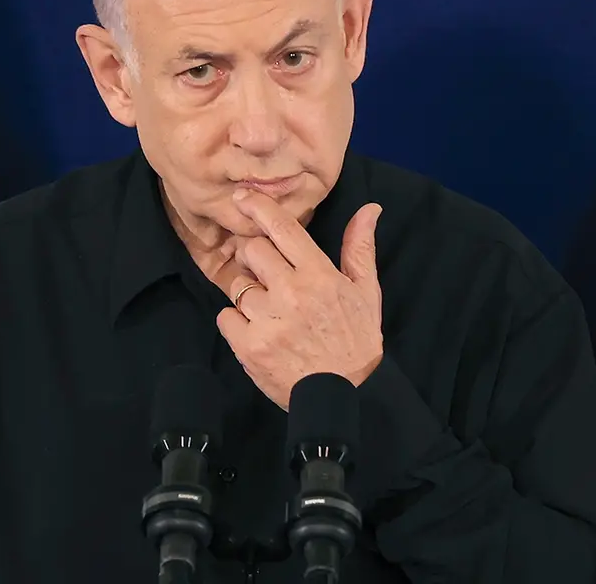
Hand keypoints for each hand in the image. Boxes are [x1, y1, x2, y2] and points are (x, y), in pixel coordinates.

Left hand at [216, 189, 383, 410]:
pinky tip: (259, 332)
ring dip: (249, 295)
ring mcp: (267, 320)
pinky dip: (236, 322)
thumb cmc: (355, 341)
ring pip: (239, 286)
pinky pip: (226, 317)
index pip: (283, 229)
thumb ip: (360, 248)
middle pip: (253, 251)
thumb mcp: (366, 293)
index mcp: (319, 275)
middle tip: (268, 275)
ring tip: (271, 313)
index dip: (258, 207)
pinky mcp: (248, 346)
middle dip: (256, 257)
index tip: (241, 197)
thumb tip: (369, 209)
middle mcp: (291, 293)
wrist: (340, 397)